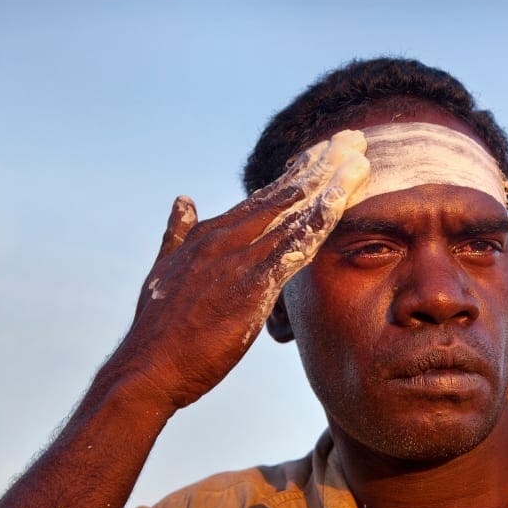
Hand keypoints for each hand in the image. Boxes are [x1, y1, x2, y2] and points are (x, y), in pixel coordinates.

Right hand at [108, 130, 369, 411]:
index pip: (264, 197)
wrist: (147, 367)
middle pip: (285, 193)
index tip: (326, 153)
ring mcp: (239, 257)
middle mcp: (226, 237)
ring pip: (294, 211)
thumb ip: (177, 234)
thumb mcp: (165, 270)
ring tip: (360, 158)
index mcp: (211, 234)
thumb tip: (183, 200)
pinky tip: (341, 201)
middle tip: (354, 139)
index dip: (298, 173)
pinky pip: (295, 246)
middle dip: (322, 164)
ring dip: (330, 183)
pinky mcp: (252, 283)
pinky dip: (319, 220)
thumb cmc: (158, 329)